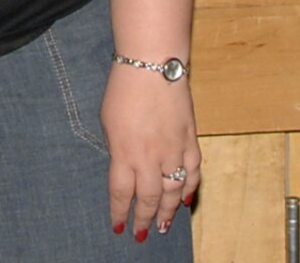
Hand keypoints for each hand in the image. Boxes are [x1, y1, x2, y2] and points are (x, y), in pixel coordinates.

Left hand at [101, 64, 199, 241]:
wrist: (152, 64)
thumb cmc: (123, 88)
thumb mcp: (107, 121)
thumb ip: (116, 148)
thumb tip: (124, 167)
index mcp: (124, 152)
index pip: (121, 193)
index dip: (119, 213)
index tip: (118, 228)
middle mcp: (149, 157)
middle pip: (148, 199)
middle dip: (144, 219)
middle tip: (142, 235)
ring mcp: (173, 150)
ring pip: (173, 191)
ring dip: (167, 211)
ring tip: (162, 226)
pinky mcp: (190, 140)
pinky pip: (192, 172)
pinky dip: (190, 188)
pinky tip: (185, 199)